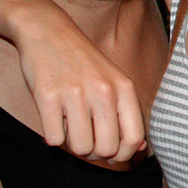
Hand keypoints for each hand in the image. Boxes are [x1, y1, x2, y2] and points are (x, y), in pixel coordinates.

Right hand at [14, 12, 146, 161]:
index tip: (110, 154)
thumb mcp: (113, 81)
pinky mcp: (48, 96)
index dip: (122, 155)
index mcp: (124, 88)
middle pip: (106, 149)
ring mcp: (75, 93)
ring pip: (81, 148)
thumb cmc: (83, 62)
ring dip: (72, 144)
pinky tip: (53, 119)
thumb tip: (139, 148)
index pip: (134, 138)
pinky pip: (54, 140)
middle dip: (95, 153)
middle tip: (85, 139)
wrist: (49, 31)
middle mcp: (103, 91)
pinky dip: (52, 136)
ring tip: (69, 125)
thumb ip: (127, 113)